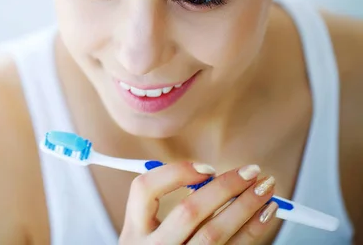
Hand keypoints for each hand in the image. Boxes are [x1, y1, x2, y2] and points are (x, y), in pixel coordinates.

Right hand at [119, 161, 277, 243]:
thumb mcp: (146, 233)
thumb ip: (164, 206)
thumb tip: (212, 177)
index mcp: (134, 231)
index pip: (145, 188)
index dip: (177, 172)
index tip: (208, 168)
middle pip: (189, 211)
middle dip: (225, 187)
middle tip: (250, 171)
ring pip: (214, 233)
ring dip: (246, 207)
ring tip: (267, 189)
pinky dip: (252, 230)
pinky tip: (265, 214)